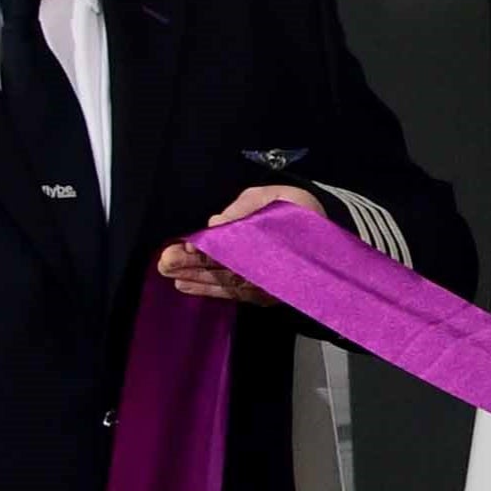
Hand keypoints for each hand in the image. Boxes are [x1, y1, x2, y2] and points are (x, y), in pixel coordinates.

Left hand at [154, 184, 318, 303]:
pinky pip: (236, 293)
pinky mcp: (267, 294)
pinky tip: (186, 285)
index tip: (190, 246)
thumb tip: (216, 223)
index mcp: (276, 243)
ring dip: (197, 280)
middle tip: (166, 262)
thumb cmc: (297, 208)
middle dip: (195, 267)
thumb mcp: (274, 196)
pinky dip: (209, 290)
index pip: (240, 250)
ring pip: (229, 285)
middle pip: (229, 270)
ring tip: (170, 274)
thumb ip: (247, 206)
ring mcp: (271, 285)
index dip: (213, 250)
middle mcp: (274, 270)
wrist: (325, 229)